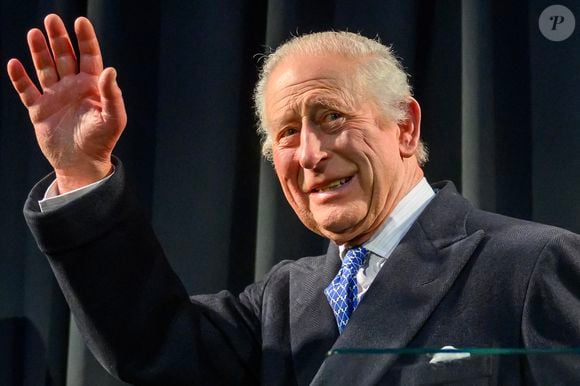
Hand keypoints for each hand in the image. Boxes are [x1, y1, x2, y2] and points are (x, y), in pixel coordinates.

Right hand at [7, 14, 126, 192]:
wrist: (81, 164)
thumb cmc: (102, 141)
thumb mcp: (113, 119)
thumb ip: (112, 95)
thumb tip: (110, 70)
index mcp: (91, 86)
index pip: (89, 56)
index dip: (85, 39)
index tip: (81, 21)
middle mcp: (72, 87)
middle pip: (64, 56)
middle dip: (58, 38)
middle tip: (52, 18)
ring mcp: (54, 96)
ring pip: (44, 68)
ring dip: (39, 51)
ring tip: (34, 33)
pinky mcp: (38, 110)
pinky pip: (26, 90)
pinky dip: (19, 78)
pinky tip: (15, 64)